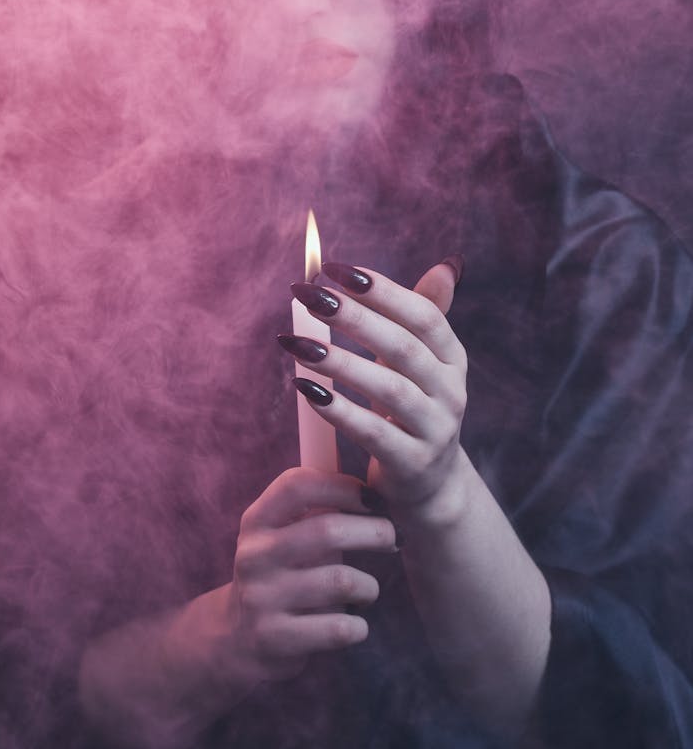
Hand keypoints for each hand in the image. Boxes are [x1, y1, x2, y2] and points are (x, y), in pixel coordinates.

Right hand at [226, 467, 397, 682]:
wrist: (234, 638)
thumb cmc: (280, 574)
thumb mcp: (282, 535)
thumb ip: (317, 509)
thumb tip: (374, 486)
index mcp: (257, 521)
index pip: (299, 485)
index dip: (344, 485)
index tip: (373, 498)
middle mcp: (255, 555)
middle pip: (329, 530)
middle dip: (375, 531)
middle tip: (393, 538)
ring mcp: (261, 598)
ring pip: (342, 581)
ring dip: (368, 587)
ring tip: (366, 591)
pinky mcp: (274, 639)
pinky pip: (339, 628)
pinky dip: (358, 627)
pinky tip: (354, 624)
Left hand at [281, 261, 466, 519]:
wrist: (430, 484)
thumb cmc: (415, 407)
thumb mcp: (424, 360)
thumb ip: (427, 313)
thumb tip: (447, 264)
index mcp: (451, 357)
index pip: (424, 315)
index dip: (382, 290)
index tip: (334, 268)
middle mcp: (451, 390)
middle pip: (404, 347)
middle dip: (353, 317)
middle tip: (308, 293)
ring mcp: (435, 429)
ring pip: (389, 389)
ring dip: (339, 362)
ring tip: (296, 343)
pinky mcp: (413, 464)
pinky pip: (374, 434)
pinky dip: (339, 410)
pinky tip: (305, 389)